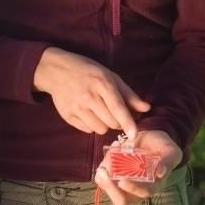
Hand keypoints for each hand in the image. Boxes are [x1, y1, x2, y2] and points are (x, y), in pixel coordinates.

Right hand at [32, 47, 149, 134]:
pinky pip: (87, 130)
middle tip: (113, 111)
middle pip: (111, 122)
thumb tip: (147, 108)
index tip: (134, 134)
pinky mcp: (67, 116)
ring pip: (100, 129)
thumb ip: (129, 94)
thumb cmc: (88, 71)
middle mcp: (89, 96)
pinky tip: (87, 112)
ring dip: (104, 124)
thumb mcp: (110, 76)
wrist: (57, 70)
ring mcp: (76, 107)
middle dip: (117, 121)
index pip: (118, 107)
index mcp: (102, 83)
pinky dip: (91, 125)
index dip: (128, 122)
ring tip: (98, 110)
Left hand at [94, 129, 181, 204]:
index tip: (122, 181)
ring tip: (111, 152)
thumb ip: (168, 161)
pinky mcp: (114, 175)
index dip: (133, 189)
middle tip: (103, 171)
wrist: (151, 139)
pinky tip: (113, 148)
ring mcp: (124, 183)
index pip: (142, 193)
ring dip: (104, 173)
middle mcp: (137, 189)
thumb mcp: (171, 152)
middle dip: (110, 187)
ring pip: (109, 186)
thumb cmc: (163, 147)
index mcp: (153, 186)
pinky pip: (104, 175)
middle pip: (121, 199)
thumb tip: (160, 173)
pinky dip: (104, 163)